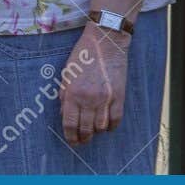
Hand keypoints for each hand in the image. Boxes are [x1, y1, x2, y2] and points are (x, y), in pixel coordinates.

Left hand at [59, 23, 129, 145]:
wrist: (105, 43)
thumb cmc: (82, 56)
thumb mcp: (67, 73)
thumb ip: (65, 94)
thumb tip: (64, 114)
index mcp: (72, 93)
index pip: (70, 123)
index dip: (70, 136)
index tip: (71, 141)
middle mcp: (88, 99)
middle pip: (86, 129)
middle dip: (83, 138)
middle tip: (82, 141)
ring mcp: (105, 99)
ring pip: (101, 127)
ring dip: (96, 132)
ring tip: (93, 131)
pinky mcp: (119, 97)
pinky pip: (116, 120)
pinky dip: (111, 126)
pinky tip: (107, 125)